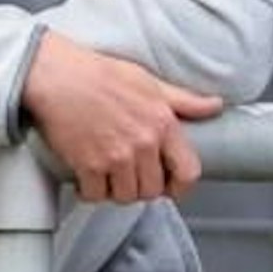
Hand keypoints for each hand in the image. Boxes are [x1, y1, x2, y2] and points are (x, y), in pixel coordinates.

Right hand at [21, 32, 224, 202]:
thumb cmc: (100, 74)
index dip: (181, 186)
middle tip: (130, 175)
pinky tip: (87, 178)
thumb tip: (215, 105)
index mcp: (163, 123)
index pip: (189, 171)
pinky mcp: (88, 165)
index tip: (171, 187)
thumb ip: (184, 100)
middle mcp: (143, 143)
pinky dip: (90, 191)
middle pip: (153, 190)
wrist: (57, 76)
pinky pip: (95, 195)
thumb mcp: (150, 82)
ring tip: (108, 175)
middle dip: (143, 187)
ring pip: (125, 196)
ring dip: (116, 190)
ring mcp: (116, 156)